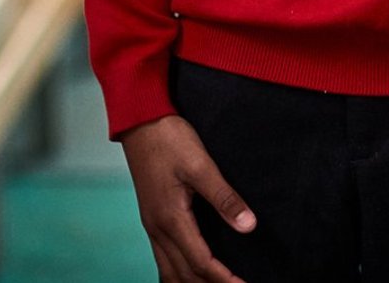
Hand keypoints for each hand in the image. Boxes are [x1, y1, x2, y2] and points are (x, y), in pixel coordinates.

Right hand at [120, 115, 255, 282]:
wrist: (140, 121)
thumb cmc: (170, 139)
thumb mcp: (201, 165)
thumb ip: (224, 197)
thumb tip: (248, 226)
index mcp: (171, 218)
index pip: (201, 262)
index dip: (223, 278)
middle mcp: (157, 229)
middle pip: (183, 274)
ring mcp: (151, 225)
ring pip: (169, 270)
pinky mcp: (151, 218)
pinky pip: (162, 258)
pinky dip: (177, 273)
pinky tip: (189, 272)